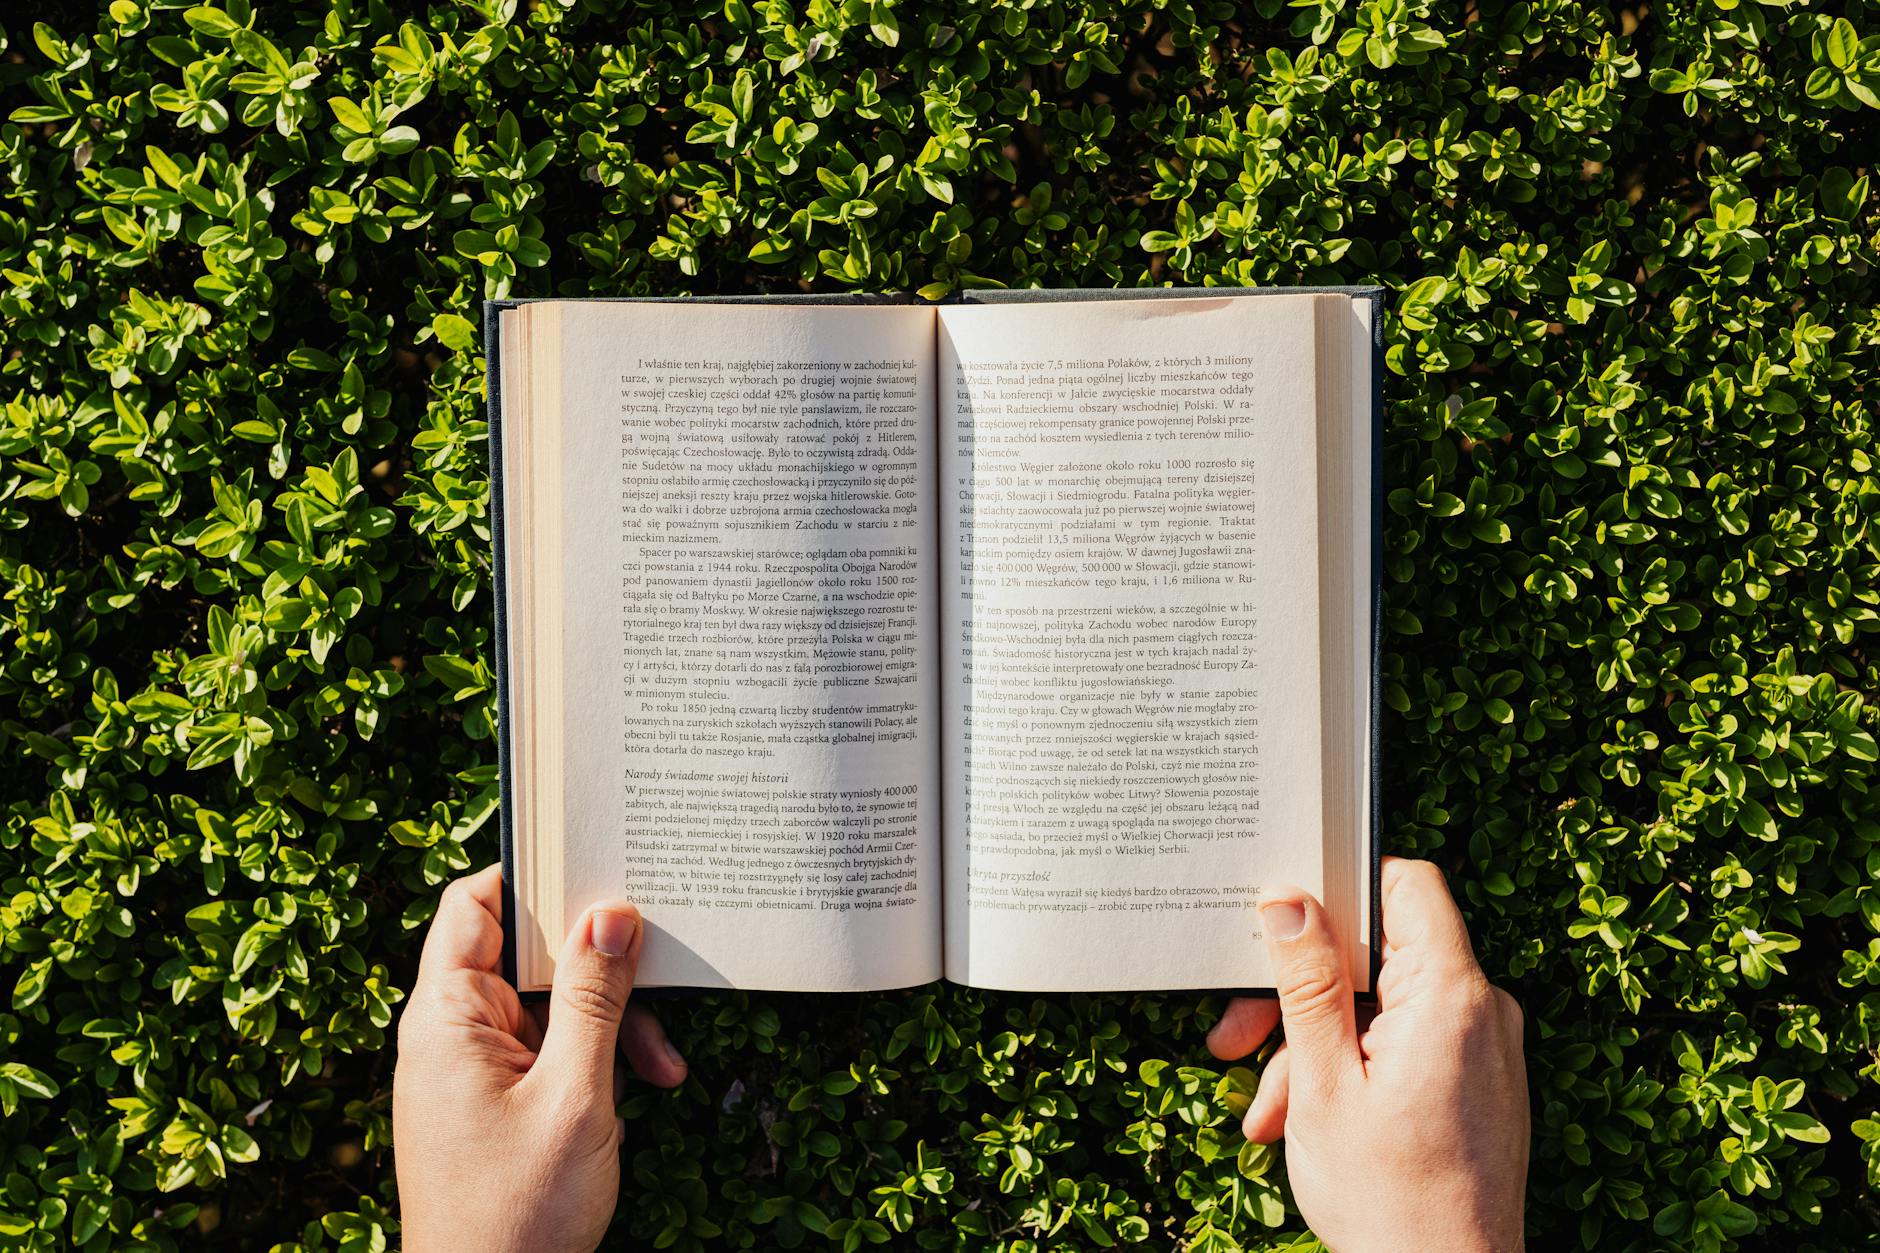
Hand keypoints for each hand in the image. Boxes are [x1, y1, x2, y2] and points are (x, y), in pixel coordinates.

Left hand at [392, 865, 686, 1252]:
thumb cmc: (519, 1214)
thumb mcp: (575, 1093)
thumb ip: (594, 997)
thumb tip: (611, 911)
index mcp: (446, 1016)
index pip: (476, 906)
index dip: (534, 876)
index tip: (598, 863)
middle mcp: (451, 1033)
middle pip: (528, 956)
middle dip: (600, 967)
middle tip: (659, 967)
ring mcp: (473, 1069)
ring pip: (551, 1007)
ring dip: (612, 1026)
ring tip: (662, 1068)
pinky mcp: (495, 1103)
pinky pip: (550, 1052)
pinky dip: (596, 1064)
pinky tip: (640, 1094)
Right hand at [1207, 856, 1528, 1252]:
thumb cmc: (1390, 1201)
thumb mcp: (1323, 1082)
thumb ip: (1306, 982)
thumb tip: (1288, 899)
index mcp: (1451, 996)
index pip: (1406, 885)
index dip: (1342, 887)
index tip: (1284, 918)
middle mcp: (1482, 1010)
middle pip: (1378, 955)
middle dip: (1302, 992)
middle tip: (1238, 1036)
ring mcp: (1483, 1048)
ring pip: (1381, 1007)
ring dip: (1316, 1045)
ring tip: (1272, 1109)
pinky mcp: (1476, 1082)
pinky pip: (1405, 1044)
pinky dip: (1352, 1069)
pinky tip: (1303, 1119)